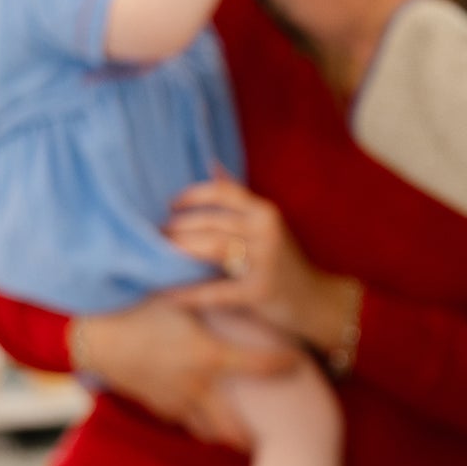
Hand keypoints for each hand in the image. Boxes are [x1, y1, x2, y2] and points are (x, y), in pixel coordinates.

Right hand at [74, 296, 297, 447]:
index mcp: (208, 356)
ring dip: (227, 435)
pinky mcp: (155, 404)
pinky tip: (205, 422)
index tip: (299, 363)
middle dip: (255, 434)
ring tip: (246, 440)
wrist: (92, 337)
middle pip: (234, 424)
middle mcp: (196, 386)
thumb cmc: (136, 309)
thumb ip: (210, 293)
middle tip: (277, 437)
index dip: (284, 364)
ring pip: (208, 429)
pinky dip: (198, 424)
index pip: (261, 366)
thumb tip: (234, 275)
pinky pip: (183, 422)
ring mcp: (174, 401)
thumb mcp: (179, 298)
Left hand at [165, 174, 350, 348]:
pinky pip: (215, 291)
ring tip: (154, 256)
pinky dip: (187, 293)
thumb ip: (239, 197)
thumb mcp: (266, 225)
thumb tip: (212, 163)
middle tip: (151, 236)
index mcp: (265, 212)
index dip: (191, 196)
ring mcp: (265, 261)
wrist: (315, 301)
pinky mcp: (260, 291)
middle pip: (211, 222)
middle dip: (176, 229)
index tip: (169, 206)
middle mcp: (267, 231)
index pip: (222, 192)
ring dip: (178, 252)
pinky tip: (165, 294)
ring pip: (212, 248)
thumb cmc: (282, 261)